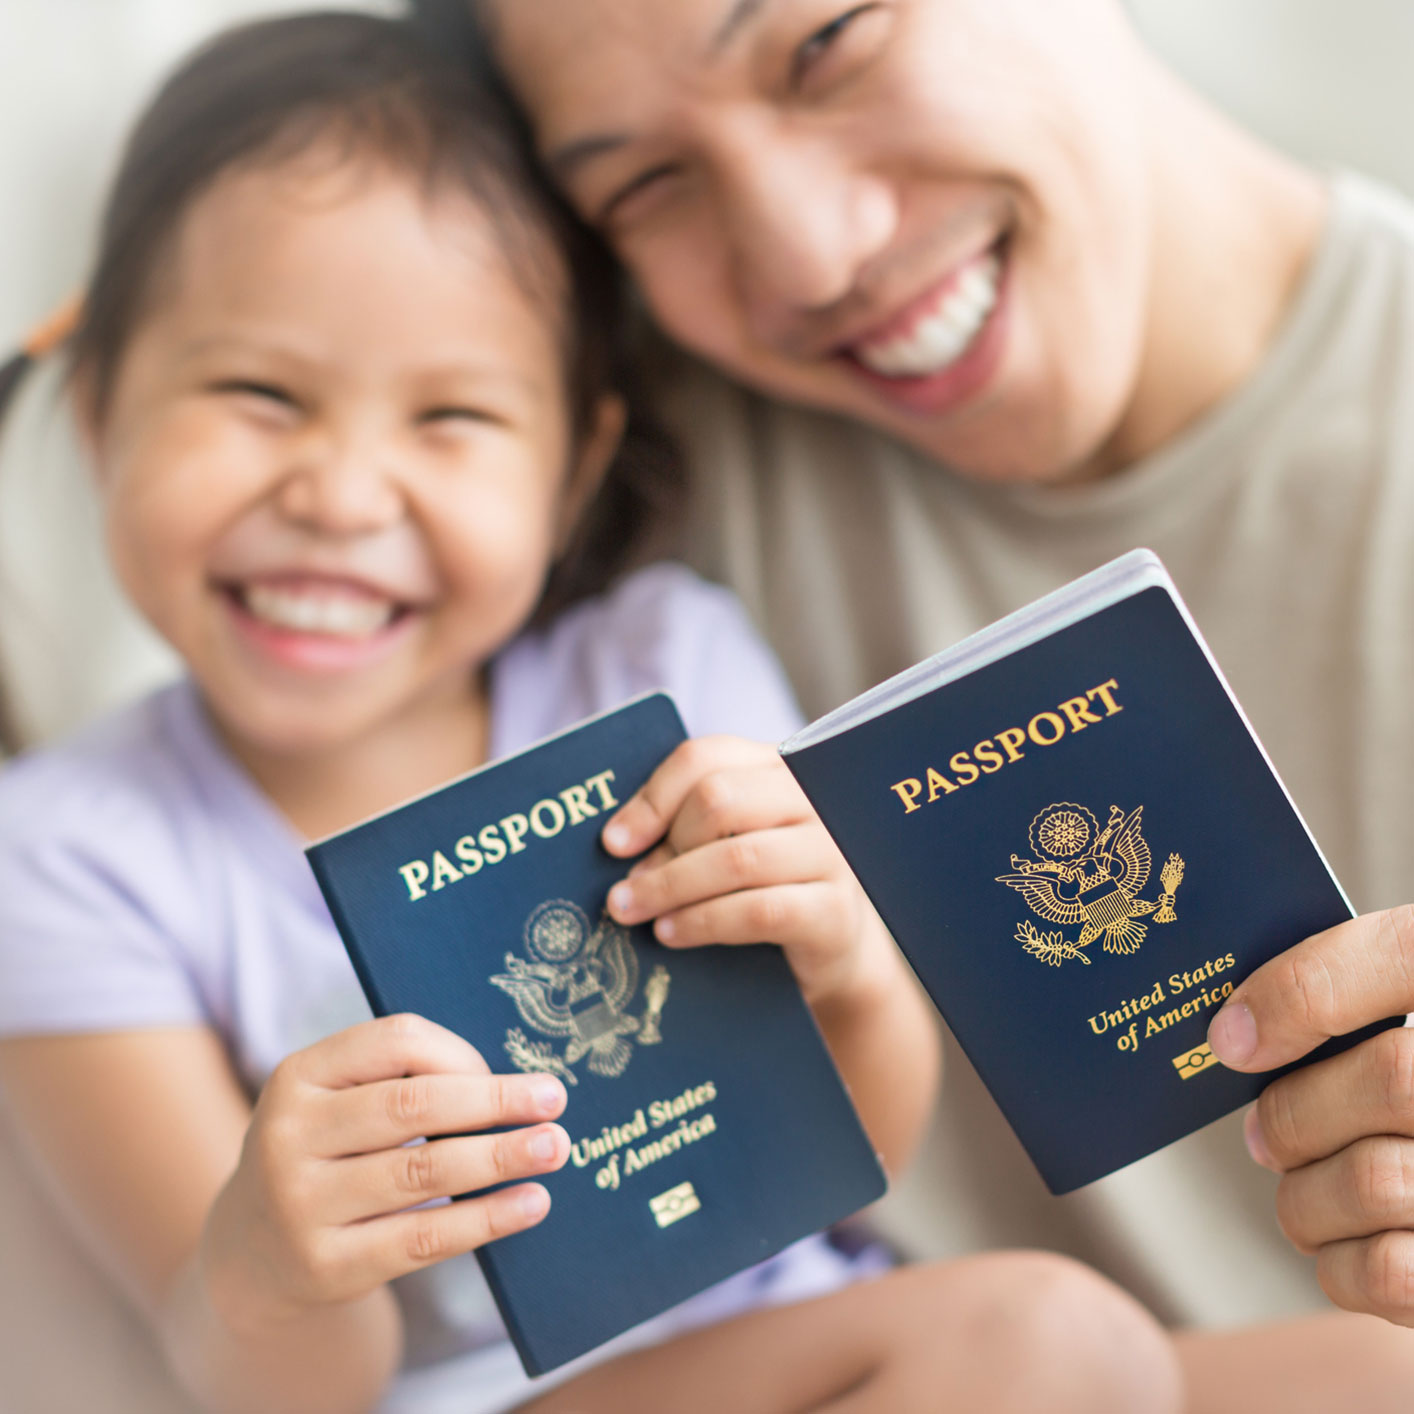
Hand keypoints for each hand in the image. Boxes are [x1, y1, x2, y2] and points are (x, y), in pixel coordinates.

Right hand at [201, 1013, 568, 1329]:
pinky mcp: (326, 1266)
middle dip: (493, 1101)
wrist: (253, 1252)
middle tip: (555, 1100)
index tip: (511, 1073)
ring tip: (554, 1148)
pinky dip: (486, 1218)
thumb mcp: (339, 1101)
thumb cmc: (328, 1153)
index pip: (396, 1041)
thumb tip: (513, 1087)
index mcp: (298, 1075)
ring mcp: (302, 1204)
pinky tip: (531, 1204)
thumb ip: (403, 1082)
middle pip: (413, 1105)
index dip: (462, 1053)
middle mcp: (290, 1135)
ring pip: (423, 1172)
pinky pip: (423, 1239)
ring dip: (500, 1157)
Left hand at [600, 736, 890, 1005]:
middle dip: (663, 847)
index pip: (706, 757)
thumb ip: (686, 826)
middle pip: (720, 799)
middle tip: (624, 888)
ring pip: (736, 858)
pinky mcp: (834, 909)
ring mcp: (829, 852)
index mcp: (777, 767)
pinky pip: (759, 910)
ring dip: (671, 888)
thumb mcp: (726, 841)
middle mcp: (810, 799)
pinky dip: (703, 922)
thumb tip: (620, 843)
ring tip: (632, 912)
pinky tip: (671, 933)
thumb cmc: (764, 883)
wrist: (831, 946)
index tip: (613, 842)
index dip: (653, 798)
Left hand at [1206, 906, 1413, 1323]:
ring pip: (1376, 1180)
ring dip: (1306, 1195)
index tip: (1230, 1037)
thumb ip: (1337, 996)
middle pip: (1393, 1078)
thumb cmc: (1402, 1092)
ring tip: (1302, 1189)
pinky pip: (1388, 1271)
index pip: (1404, 954)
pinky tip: (1344, 1243)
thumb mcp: (1395, 1017)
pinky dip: (1339, 1261)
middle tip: (1262, 1136)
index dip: (1305, 991)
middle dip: (1295, 1113)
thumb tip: (1232, 1031)